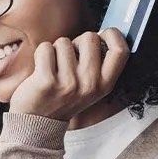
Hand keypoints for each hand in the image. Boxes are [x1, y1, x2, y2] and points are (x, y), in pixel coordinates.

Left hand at [8, 27, 130, 121]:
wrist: (37, 124)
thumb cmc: (62, 98)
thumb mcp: (89, 88)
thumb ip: (98, 65)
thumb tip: (101, 34)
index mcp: (104, 85)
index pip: (120, 51)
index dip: (113, 35)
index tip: (102, 34)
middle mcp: (89, 84)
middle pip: (90, 38)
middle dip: (76, 42)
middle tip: (68, 59)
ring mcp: (69, 83)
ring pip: (64, 42)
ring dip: (56, 51)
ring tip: (53, 69)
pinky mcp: (47, 81)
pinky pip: (46, 48)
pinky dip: (41, 54)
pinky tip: (40, 71)